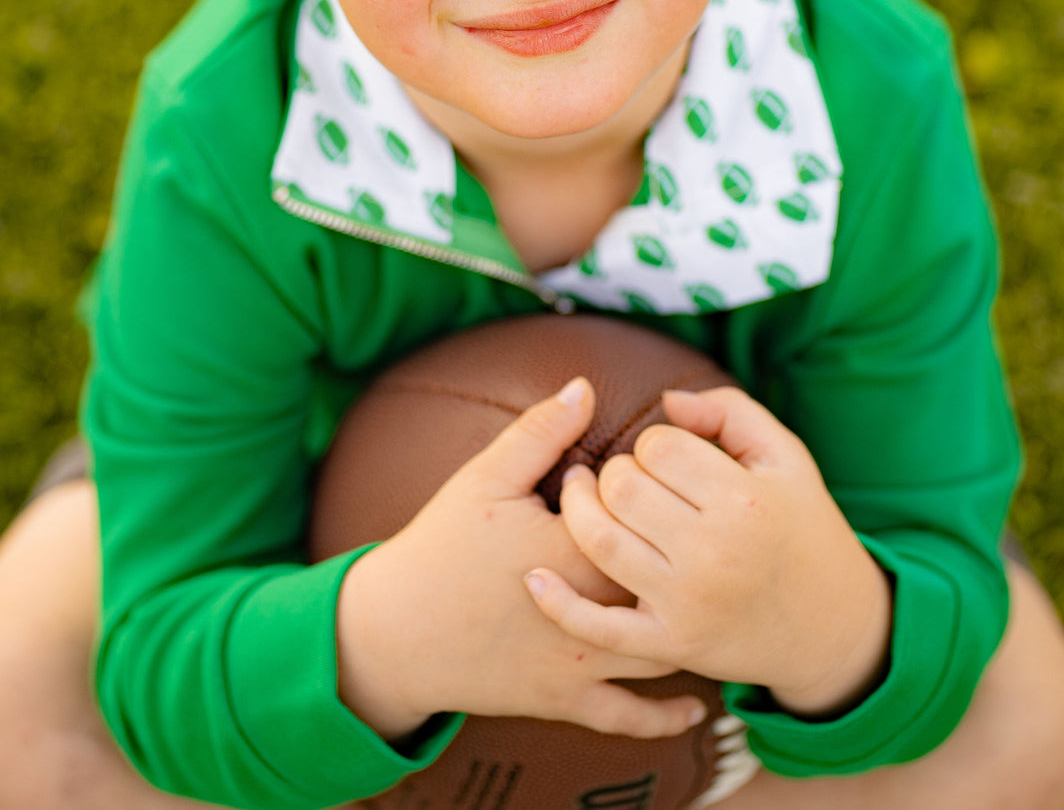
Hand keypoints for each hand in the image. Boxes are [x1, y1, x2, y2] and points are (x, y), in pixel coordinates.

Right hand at [335, 377, 707, 742]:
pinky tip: (693, 705)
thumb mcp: (486, 477)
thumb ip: (541, 432)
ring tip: (710, 602)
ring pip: (661, 649)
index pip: (647, 522)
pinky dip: (666, 714)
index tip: (659, 483)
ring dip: (688, 627)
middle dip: (688, 563)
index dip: (661, 501)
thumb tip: (585, 388)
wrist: (396, 632)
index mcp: (577, 552)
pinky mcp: (565, 702)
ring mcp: (581, 664)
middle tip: (700, 539)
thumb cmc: (441, 546)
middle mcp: (591, 614)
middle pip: (667, 586)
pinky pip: (629, 718)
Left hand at [523, 386, 892, 716]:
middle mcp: (715, 553)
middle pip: (623, 488)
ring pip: (601, 541)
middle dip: (615, 473)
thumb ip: (729, 412)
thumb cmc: (800, 525)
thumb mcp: (785, 458)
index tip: (666, 458)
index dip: (652, 443)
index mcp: (744, 500)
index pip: (657, 446)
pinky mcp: (670, 644)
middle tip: (626, 478)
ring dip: (578, 510)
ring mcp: (688, 603)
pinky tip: (534, 578)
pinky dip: (560, 605)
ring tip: (580, 495)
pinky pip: (601, 627)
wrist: (829, 626)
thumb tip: (665, 401)